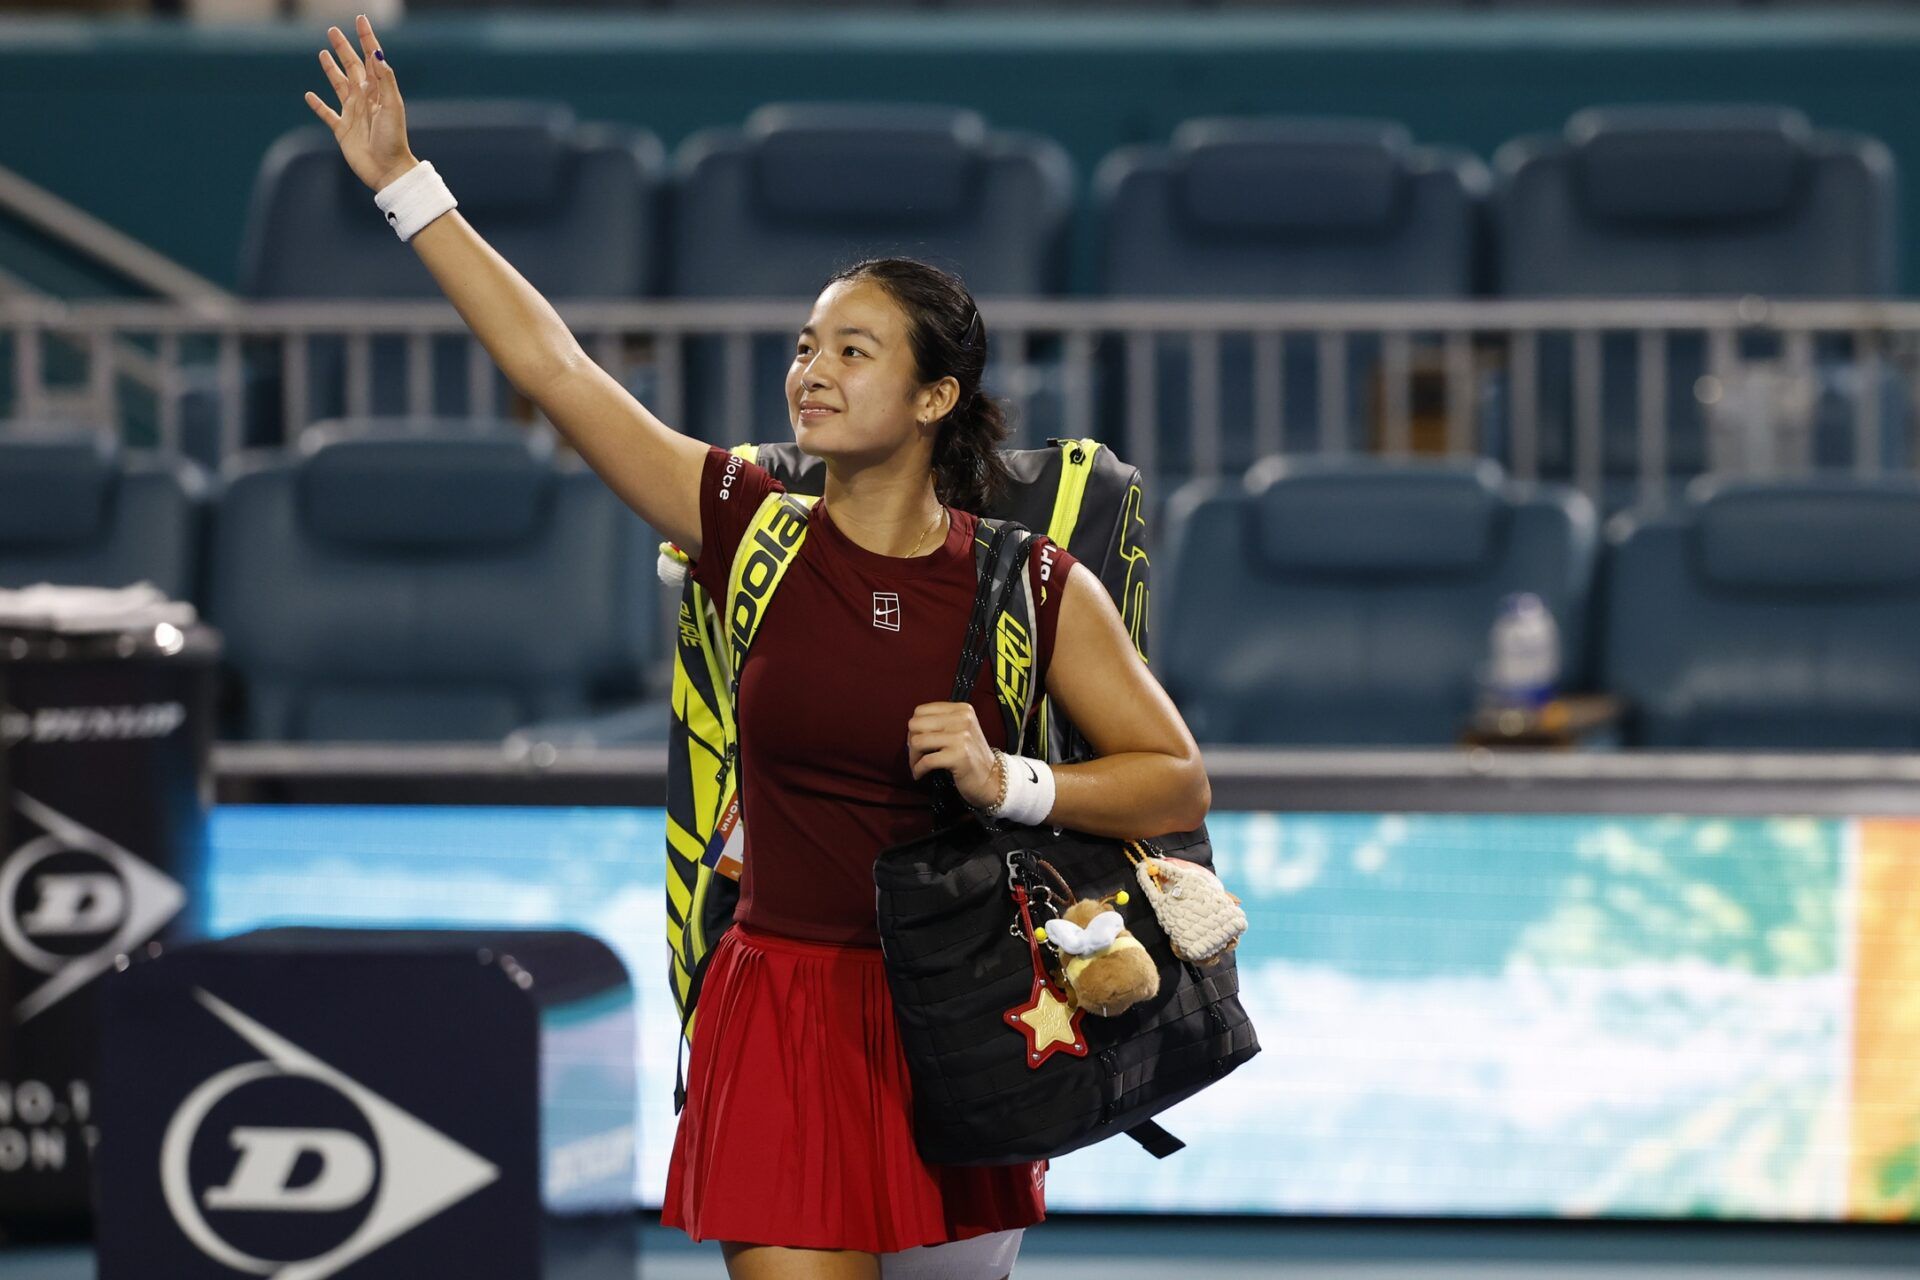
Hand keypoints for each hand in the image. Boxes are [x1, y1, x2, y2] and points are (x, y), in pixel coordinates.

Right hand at [304, 14, 417, 192]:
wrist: (387, 170)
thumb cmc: (393, 138)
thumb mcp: (392, 106)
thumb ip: (384, 79)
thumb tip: (377, 53)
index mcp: (378, 91)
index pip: (371, 58)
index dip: (366, 38)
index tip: (360, 19)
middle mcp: (364, 99)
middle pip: (352, 67)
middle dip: (343, 48)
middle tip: (332, 30)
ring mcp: (352, 113)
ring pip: (339, 85)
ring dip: (331, 69)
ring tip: (323, 54)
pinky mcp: (342, 130)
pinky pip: (327, 114)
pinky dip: (317, 105)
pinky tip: (309, 95)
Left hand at [906, 701, 1002, 809]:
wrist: (991, 779)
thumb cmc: (970, 756)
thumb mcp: (960, 730)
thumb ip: (939, 723)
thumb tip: (910, 730)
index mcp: (961, 709)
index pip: (921, 711)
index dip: (915, 728)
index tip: (919, 742)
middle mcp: (962, 719)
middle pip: (916, 724)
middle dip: (911, 742)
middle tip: (916, 755)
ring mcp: (961, 737)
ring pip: (917, 742)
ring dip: (913, 758)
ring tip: (917, 766)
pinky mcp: (959, 756)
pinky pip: (926, 760)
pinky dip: (918, 769)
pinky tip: (920, 774)